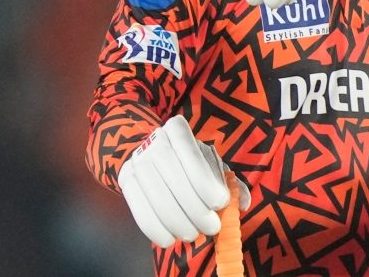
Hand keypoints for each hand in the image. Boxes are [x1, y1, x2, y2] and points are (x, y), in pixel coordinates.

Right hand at [118, 116, 250, 246]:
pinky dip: (156, 229)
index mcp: (179, 130)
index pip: (192, 156)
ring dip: (178, 222)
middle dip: (195, 208)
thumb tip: (242, 202)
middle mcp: (155, 140)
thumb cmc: (189, 164)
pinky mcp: (126, 181)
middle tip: (211, 227)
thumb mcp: (210, 165)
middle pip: (174, 177)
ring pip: (156, 196)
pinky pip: (139, 211)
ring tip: (194, 234)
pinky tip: (170, 239)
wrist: (152, 159)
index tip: (220, 203)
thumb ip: (229, 182)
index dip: (206, 182)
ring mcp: (136, 161)